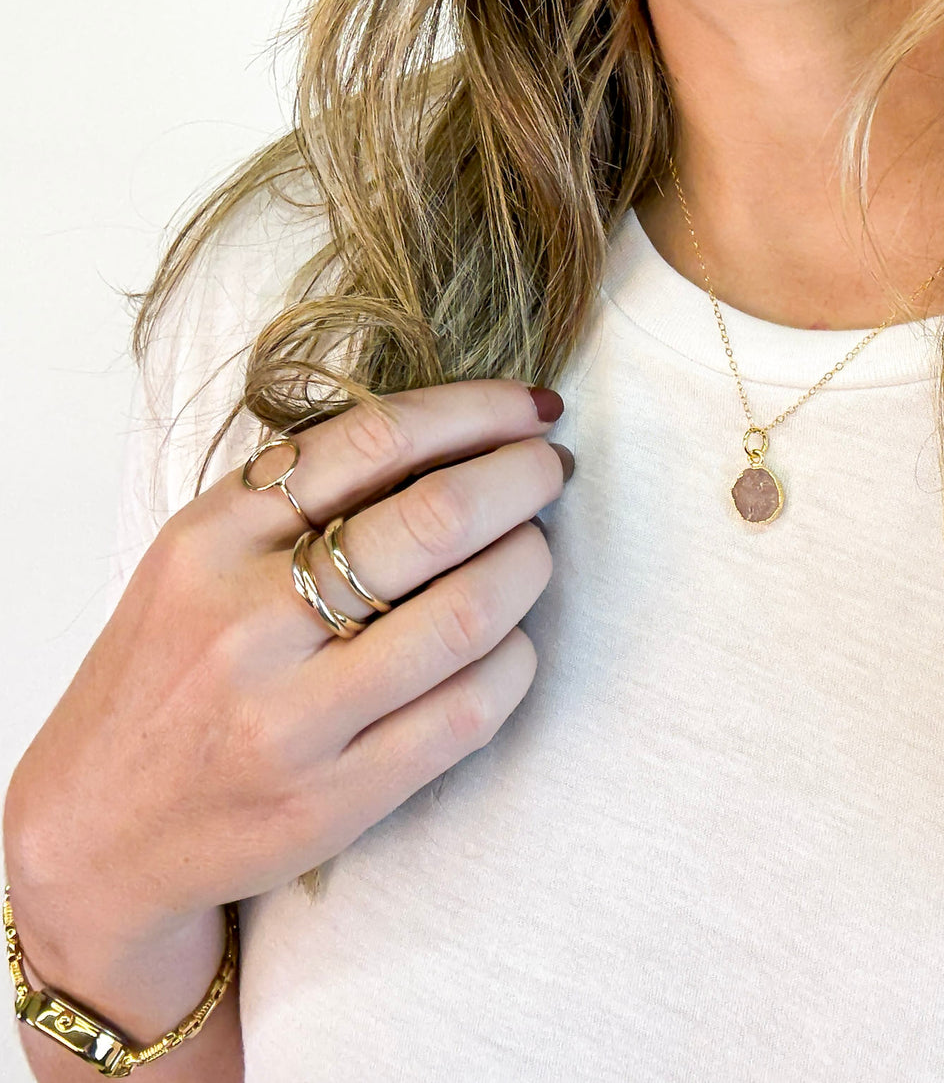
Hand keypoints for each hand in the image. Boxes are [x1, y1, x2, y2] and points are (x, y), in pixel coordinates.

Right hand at [4, 379, 569, 1012]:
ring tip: (535, 548)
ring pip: (470, 614)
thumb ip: (297, 494)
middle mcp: (249, 624)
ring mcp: (296, 718)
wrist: (101, 830)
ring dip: (530, 563)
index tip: (531, 408)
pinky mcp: (341, 797)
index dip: (477, 411)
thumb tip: (451, 432)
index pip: (375, 439)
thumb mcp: (197, 557)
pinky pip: (472, 711)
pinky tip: (514, 639)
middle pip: (437, 519)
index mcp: (212, 540)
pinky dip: (519, 659)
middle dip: (523, 477)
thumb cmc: (172, 671)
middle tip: (549, 468)